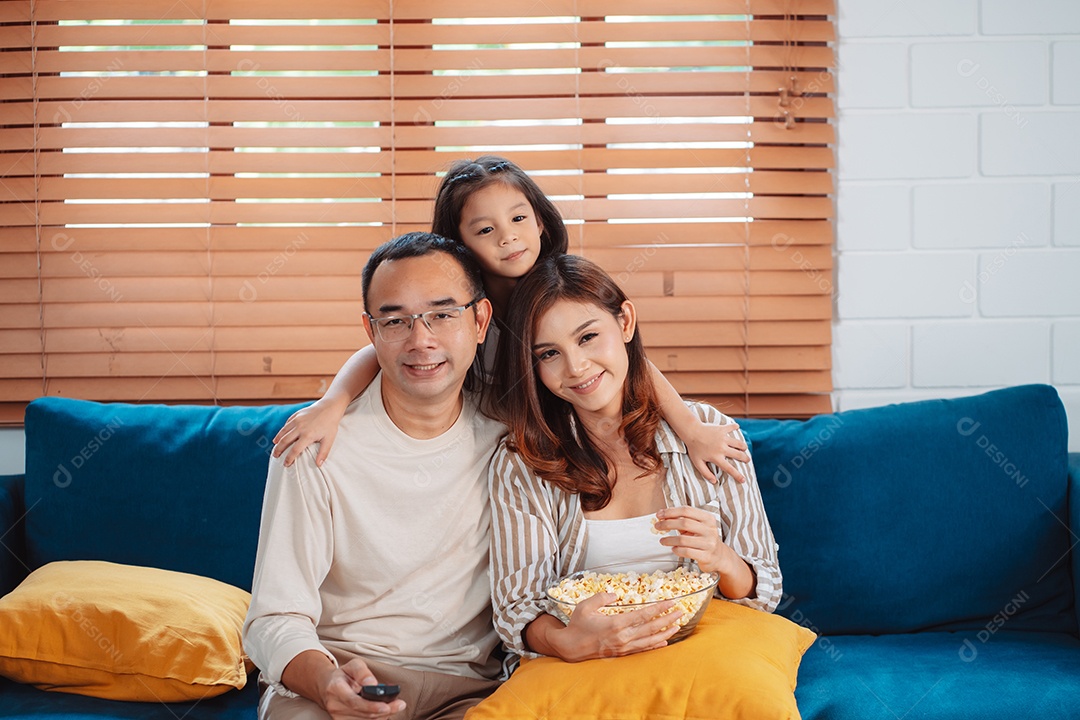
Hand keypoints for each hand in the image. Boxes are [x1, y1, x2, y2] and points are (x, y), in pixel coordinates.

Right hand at [272, 397, 347, 466]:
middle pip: (285, 441)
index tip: (286, 464)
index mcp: (307, 435)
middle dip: (278, 450)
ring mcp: (297, 420)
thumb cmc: (330, 424)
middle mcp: (300, 428)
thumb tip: (318, 465)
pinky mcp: (296, 414)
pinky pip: (287, 423)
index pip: (295, 450)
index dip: (289, 458)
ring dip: (277, 439)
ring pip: (283, 431)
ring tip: (275, 446)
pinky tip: (281, 434)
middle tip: (275, 456)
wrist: (330, 407)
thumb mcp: (329, 439)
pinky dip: (282, 430)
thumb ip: (323, 453)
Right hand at [320, 659, 406, 718]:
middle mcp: (335, 705)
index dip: (371, 706)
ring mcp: (337, 716)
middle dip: (384, 711)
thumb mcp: (353, 665)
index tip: (386, 706)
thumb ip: (363, 672)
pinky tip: (383, 711)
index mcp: (336, 688)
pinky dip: (375, 718)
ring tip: (393, 706)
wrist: (327, 685)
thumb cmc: (343, 675)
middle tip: (399, 705)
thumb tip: (373, 684)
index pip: (354, 701)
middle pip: (362, 713)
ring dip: (381, 715)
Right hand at [553, 593, 682, 661]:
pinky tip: (664, 642)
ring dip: (665, 632)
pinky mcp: (622, 653)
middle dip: (668, 619)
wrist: (571, 647)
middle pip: (651, 627)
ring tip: (677, 626)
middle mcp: (623, 637)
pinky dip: (655, 646)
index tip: (671, 602)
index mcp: (616, 624)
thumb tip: (615, 594)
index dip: (659, 608)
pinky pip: (643, 649)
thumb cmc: (578, 625)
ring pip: (650, 639)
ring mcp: (623, 647)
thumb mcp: (585, 606)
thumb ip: (601, 597)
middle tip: (681, 612)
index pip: (643, 615)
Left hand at [656, 506, 733, 575]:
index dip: (670, 511)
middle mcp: (709, 530)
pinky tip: (673, 549)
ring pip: (683, 539)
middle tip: (657, 526)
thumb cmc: (704, 539)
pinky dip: (677, 550)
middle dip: (667, 524)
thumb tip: (662, 515)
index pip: (686, 510)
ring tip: (662, 541)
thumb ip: (682, 520)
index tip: (659, 514)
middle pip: (684, 523)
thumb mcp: (697, 526)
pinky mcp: (706, 556)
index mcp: (707, 518)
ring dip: (669, 539)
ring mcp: (708, 543)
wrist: (719, 556)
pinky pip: (686, 552)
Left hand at [682, 421, 748, 483]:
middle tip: (747, 460)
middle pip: (738, 455)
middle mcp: (722, 448)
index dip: (738, 475)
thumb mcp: (697, 463)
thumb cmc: (693, 448)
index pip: (729, 469)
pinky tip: (737, 427)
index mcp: (717, 457)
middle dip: (745, 458)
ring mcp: (723, 438)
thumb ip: (706, 473)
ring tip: (744, 448)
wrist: (691, 431)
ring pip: (738, 443)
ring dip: (743, 446)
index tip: (744, 480)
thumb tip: (714, 482)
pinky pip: (731, 427)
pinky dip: (734, 427)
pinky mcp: (722, 429)